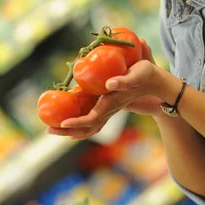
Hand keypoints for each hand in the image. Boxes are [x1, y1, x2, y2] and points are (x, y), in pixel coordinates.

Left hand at [47, 39, 162, 139]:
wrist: (157, 84)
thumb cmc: (146, 76)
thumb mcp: (137, 74)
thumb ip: (124, 80)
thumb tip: (109, 85)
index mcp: (112, 104)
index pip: (91, 119)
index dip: (77, 122)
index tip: (62, 122)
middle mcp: (109, 110)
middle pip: (86, 128)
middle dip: (67, 130)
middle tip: (47, 129)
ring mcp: (109, 111)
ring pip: (87, 127)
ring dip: (70, 130)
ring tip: (52, 129)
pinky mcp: (108, 107)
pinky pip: (90, 121)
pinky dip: (78, 125)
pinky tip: (67, 123)